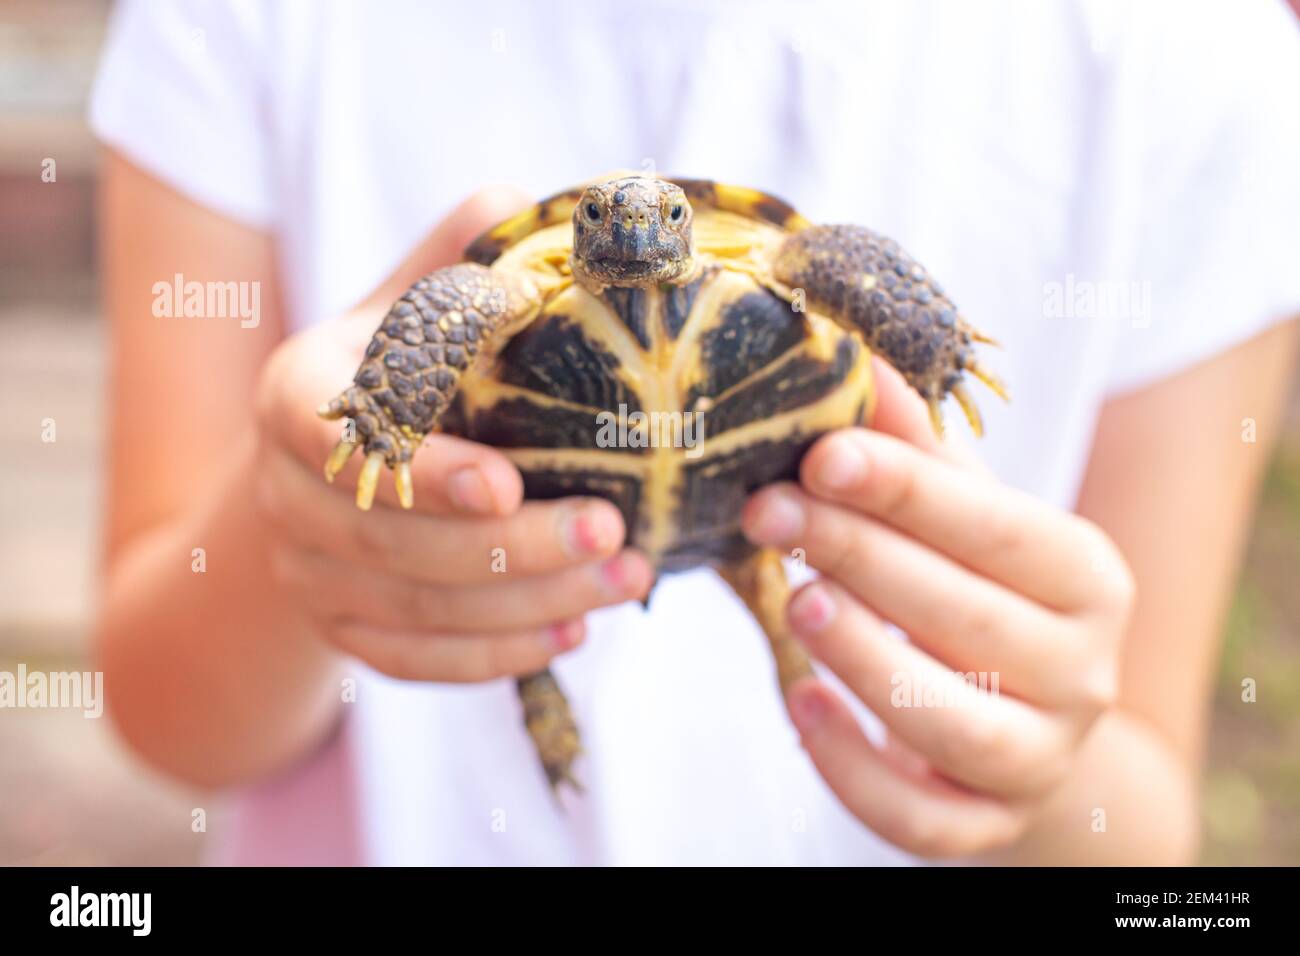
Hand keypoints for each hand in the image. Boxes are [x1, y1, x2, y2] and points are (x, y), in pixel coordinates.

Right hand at [253, 188, 652, 681]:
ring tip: (627, 579)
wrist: (316, 478)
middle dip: (513, 548)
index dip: (426, 468)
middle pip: (394, 540)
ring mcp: (310, 573)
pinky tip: (575, 633)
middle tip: (616, 533)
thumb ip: (456, 259)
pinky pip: (415, 661)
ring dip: (529, 603)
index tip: (510, 483)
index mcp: (296, 399)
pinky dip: (496, 655)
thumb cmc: (385, 371)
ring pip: (416, 610)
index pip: (340, 439)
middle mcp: (286, 494)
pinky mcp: (343, 632)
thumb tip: (536, 204)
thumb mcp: (405, 308)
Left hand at [742, 359, 1134, 857]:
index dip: (904, 489)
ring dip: (865, 658)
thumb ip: (917, 453)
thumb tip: (856, 360)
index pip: (994, 527)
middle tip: (767, 511)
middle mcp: (1083, 673)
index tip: (820, 454)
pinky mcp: (988, 823)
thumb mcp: (965, 521)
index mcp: (1086, 577)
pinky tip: (799, 705)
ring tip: (793, 600)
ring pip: (953, 723)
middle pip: (966, 616)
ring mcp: (1041, 759)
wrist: (1030, 723)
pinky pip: (919, 816)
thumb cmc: (982, 595)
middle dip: (857, 556)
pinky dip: (854, 768)